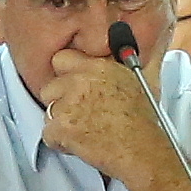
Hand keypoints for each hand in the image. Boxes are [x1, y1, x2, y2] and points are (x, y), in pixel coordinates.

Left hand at [31, 44, 185, 190]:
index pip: (62, 58)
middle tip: (80, 113)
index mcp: (97, 67)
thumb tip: (137, 41)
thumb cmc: (142, 120)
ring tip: (85, 129)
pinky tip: (81, 142)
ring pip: (48, 111)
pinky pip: (48, 134)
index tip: (71, 85)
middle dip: (60, 101)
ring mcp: (68, 104)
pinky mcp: (61, 127)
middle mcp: (80, 82)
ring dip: (62, 122)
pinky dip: (61, 142)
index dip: (65, 74)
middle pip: (49, 87)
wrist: (141, 149)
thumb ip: (131, 59)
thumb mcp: (142, 79)